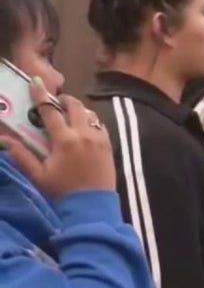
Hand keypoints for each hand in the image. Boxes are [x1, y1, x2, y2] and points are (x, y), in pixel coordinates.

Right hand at [0, 80, 115, 198]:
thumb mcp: (38, 175)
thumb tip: (4, 139)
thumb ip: (21, 155)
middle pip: (75, 106)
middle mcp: (84, 134)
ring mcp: (99, 139)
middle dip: (64, 100)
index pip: (50, 111)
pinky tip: (84, 128)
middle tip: (56, 101)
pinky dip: (91, 122)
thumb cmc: (62, 191)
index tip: (36, 82)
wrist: (92, 206)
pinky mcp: (109, 146)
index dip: (41, 95)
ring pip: (90, 114)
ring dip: (79, 110)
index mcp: (64, 140)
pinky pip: (100, 125)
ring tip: (69, 115)